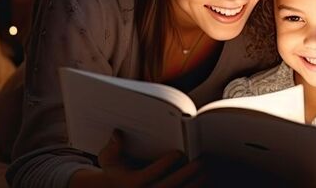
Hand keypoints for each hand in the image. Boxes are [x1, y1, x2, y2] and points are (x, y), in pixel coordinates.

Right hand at [70, 130, 203, 187]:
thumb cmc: (115, 171)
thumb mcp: (108, 159)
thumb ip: (113, 146)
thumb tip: (117, 133)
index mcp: (132, 183)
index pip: (151, 174)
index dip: (165, 164)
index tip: (178, 152)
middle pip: (168, 186)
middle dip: (186, 174)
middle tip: (201, 161)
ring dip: (194, 185)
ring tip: (207, 171)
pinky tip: (205, 182)